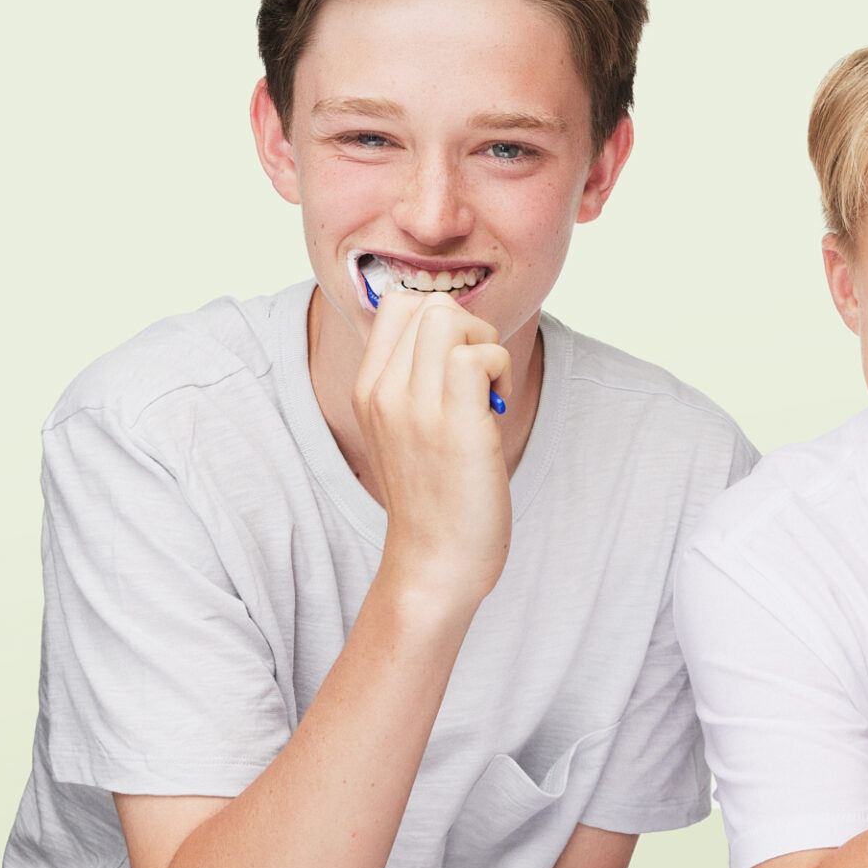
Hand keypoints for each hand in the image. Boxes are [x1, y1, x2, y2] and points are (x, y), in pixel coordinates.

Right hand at [352, 290, 514, 604]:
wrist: (434, 564)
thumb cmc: (433, 500)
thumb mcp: (406, 432)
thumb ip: (417, 384)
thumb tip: (461, 340)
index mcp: (368, 390)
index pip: (397, 304)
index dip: (442, 319)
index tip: (457, 362)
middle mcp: (383, 393)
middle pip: (428, 303)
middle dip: (468, 326)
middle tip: (480, 377)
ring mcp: (415, 407)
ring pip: (450, 317)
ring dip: (485, 344)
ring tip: (488, 390)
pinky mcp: (453, 425)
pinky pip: (477, 355)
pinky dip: (499, 368)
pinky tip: (496, 406)